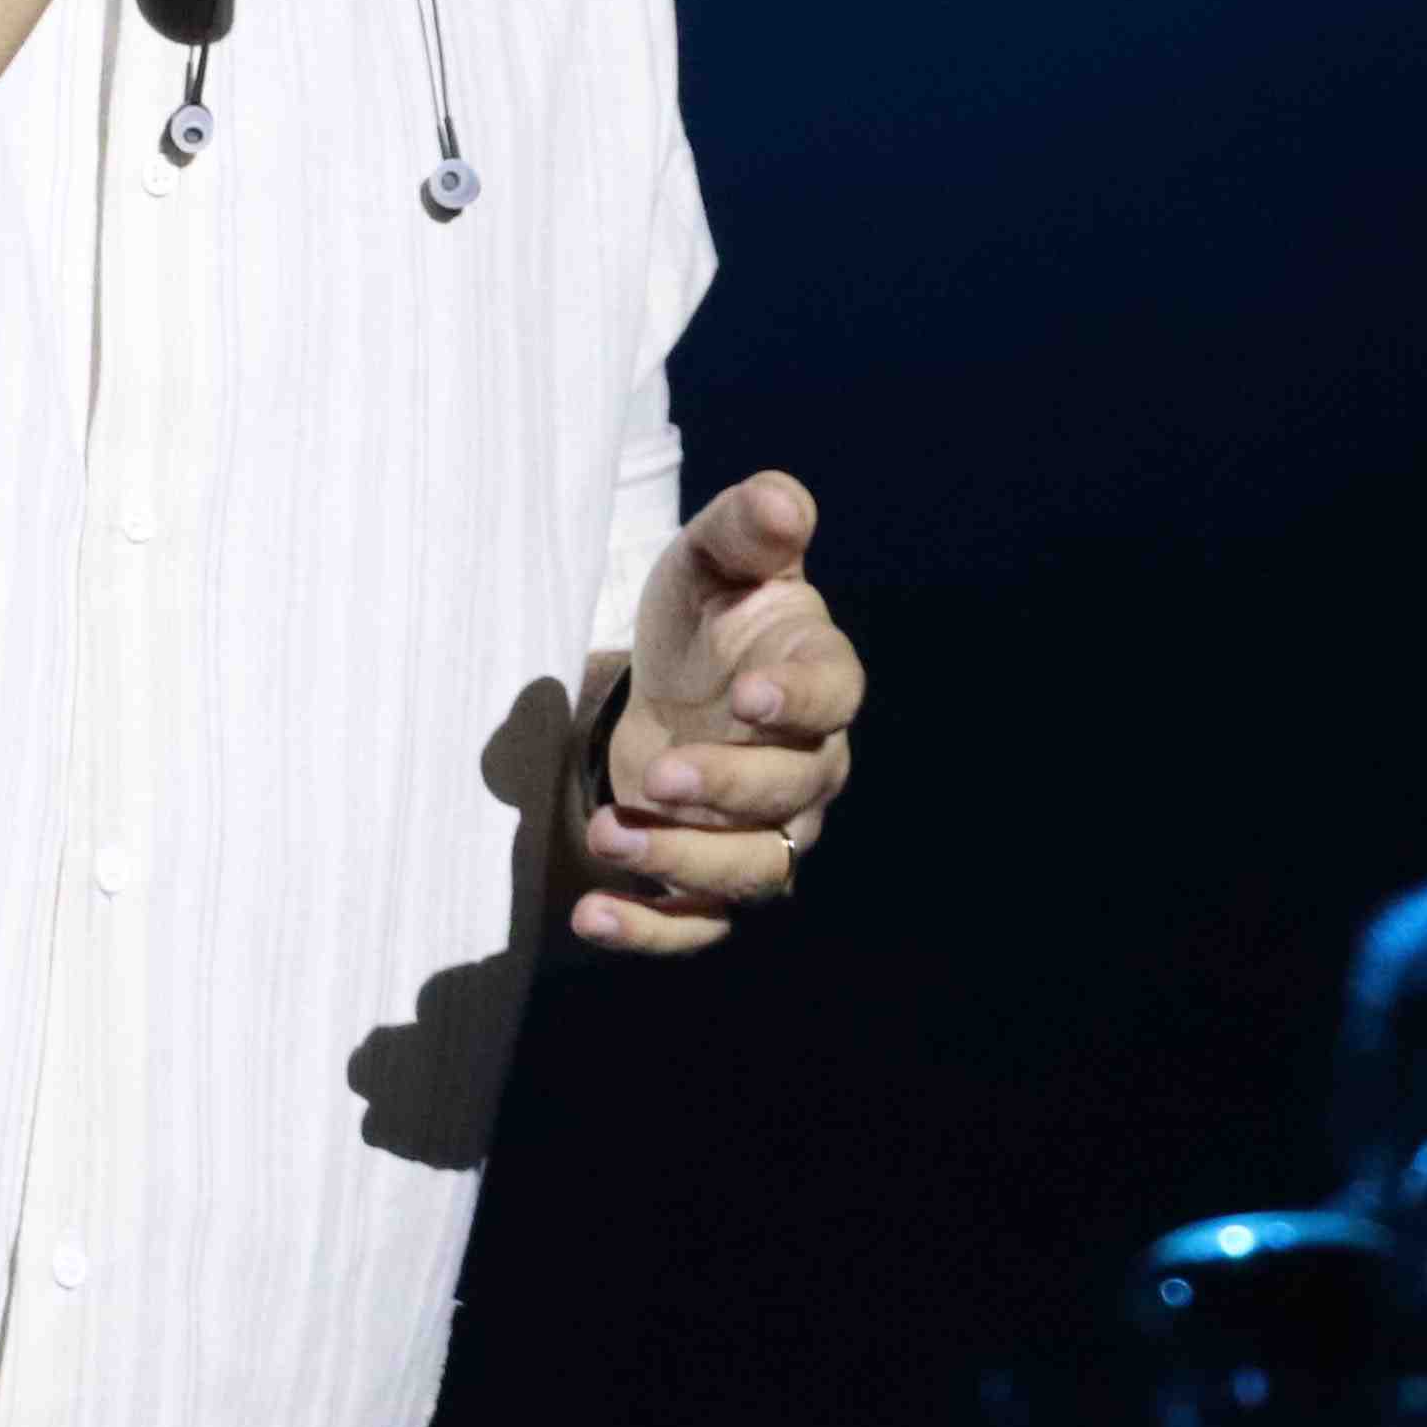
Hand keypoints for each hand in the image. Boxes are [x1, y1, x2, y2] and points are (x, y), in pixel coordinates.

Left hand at [572, 472, 858, 956]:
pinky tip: (592, 918)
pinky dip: (651, 929)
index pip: (834, 699)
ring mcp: (767, 831)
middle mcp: (809, 767)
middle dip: (726, 791)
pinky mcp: (714, 877)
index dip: (799, 702)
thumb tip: (780, 497)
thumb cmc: (712, 613)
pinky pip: (699, 922)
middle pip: (792, 797)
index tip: (748, 694)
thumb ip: (747, 528)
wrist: (682, 678)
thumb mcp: (714, 558)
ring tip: (607, 834)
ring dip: (683, 861)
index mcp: (820, 679)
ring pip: (752, 872)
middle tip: (657, 773)